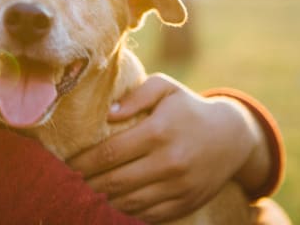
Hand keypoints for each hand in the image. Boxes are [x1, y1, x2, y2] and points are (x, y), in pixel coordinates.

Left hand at [67, 73, 265, 222]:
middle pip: (115, 182)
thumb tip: (108, 114)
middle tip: (68, 183)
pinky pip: (148, 215)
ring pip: (129, 202)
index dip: (84, 162)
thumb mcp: (166, 88)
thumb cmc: (189, 107)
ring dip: (102, 201)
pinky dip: (126, 212)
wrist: (232, 137)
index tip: (66, 164)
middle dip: (87, 184)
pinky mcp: (185, 203)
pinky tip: (111, 205)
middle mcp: (169, 162)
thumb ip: (136, 96)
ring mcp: (178, 187)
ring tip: (85, 195)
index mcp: (159, 132)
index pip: (110, 153)